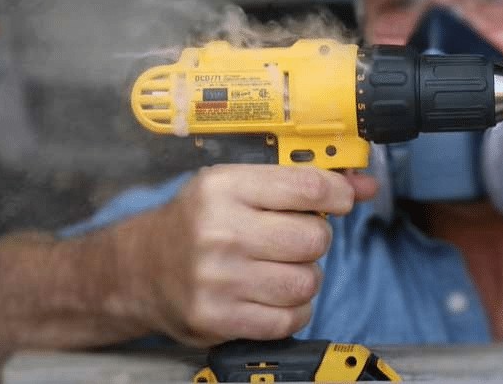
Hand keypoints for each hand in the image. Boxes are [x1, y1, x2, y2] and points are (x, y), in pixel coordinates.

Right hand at [117, 165, 377, 346]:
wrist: (141, 268)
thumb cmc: (194, 223)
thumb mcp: (234, 187)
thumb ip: (297, 183)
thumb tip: (362, 185)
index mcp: (224, 188)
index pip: (308, 188)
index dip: (338, 194)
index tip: (339, 201)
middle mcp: (219, 231)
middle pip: (314, 239)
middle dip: (314, 239)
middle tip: (293, 239)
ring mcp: (218, 279)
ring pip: (307, 282)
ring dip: (304, 277)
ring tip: (279, 268)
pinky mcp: (218, 318)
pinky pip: (289, 319)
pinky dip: (293, 309)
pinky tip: (272, 295)